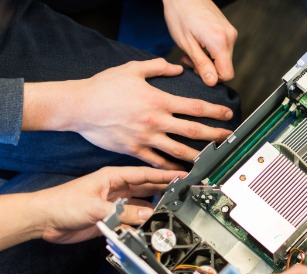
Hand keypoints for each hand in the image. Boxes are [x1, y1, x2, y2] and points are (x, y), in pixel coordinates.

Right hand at [27, 59, 234, 167]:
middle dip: (214, 135)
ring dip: (197, 156)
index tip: (227, 114)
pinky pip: (156, 162)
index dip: (215, 111)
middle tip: (227, 138)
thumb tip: (175, 68)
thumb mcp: (132, 69)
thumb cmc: (103, 87)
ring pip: (178, 151)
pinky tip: (180, 173)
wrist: (79, 106)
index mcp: (158, 101)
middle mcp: (155, 121)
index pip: (195, 107)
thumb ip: (157, 67)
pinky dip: (170, 169)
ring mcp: (146, 138)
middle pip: (193, 131)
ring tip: (211, 160)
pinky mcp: (134, 150)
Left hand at [32, 166, 182, 243]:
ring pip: (139, 207)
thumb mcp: (96, 207)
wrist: (44, 220)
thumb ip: (124, 213)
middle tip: (181, 194)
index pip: (143, 174)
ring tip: (168, 212)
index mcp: (112, 178)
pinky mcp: (108, 220)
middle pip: (145, 189)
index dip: (163, 175)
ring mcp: (112, 205)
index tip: (180, 175)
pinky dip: (138, 225)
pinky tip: (147, 228)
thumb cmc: (62, 203)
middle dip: (162, 190)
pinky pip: (129, 222)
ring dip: (151, 211)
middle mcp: (115, 190)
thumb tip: (146, 216)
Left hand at [163, 0, 237, 85]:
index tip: (196, 69)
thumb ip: (201, 64)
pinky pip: (223, 49)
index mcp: (219, 42)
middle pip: (225, 67)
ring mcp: (230, 32)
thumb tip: (212, 82)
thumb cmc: (180, 15)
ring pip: (223, 59)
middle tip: (189, 59)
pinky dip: (211, 51)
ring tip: (192, 49)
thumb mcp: (186, 44)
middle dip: (208, 68)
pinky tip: (199, 43)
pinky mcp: (228, 29)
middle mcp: (229, 37)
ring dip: (209, 60)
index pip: (226, 74)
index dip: (211, 78)